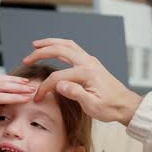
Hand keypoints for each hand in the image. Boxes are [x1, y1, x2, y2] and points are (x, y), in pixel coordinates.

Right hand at [25, 38, 143, 126]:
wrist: (125, 104)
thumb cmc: (110, 107)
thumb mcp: (93, 106)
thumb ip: (76, 94)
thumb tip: (59, 85)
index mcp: (86, 73)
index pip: (58, 77)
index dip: (44, 87)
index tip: (37, 97)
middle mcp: (88, 62)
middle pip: (60, 50)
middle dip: (41, 53)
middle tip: (26, 59)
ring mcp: (89, 60)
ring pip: (66, 45)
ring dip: (50, 43)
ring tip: (35, 45)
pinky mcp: (90, 62)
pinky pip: (72, 48)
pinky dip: (60, 46)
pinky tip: (52, 48)